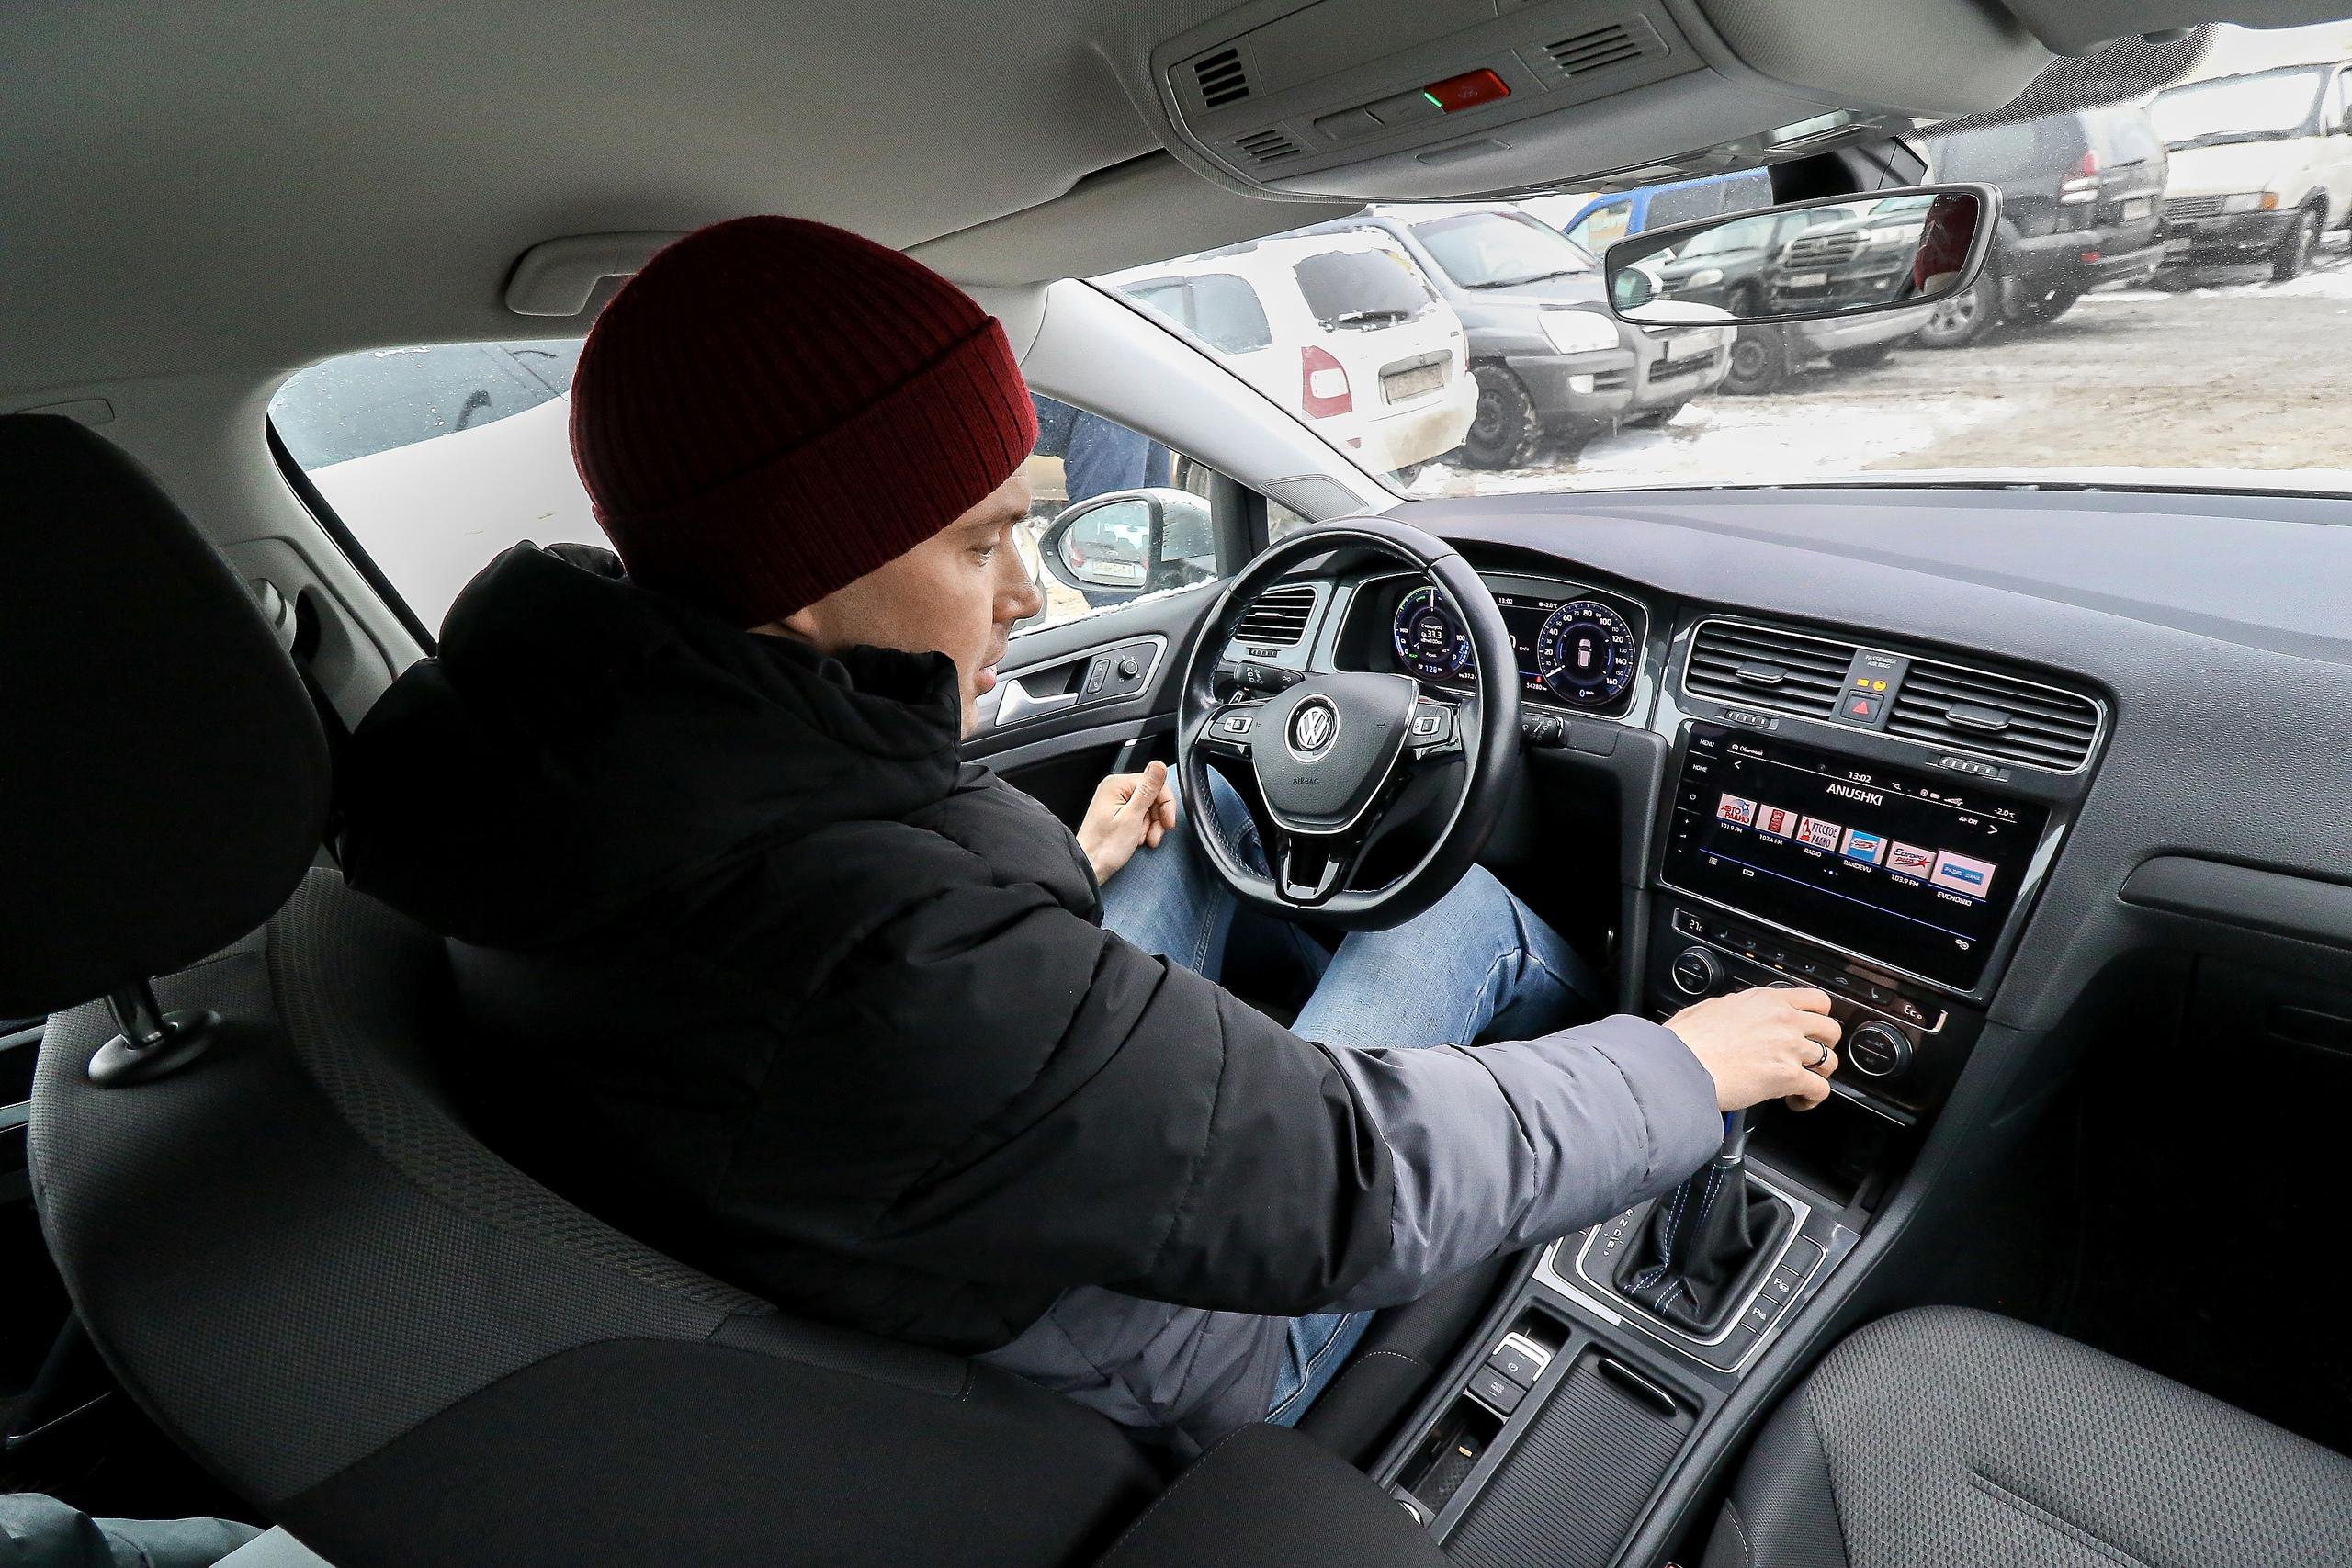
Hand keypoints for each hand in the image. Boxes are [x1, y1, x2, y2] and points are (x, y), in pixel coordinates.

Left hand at [1078, 759, 1177, 883]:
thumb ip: (1148, 790)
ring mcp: (1116, 801)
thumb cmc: (1105, 847)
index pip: (1155, 783)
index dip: (1165, 804)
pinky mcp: (1117, 813)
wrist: (1090, 867)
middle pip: (1153, 796)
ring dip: (1151, 826)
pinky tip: (1139, 839)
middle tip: (1154, 835)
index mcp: (1117, 784)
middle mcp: (1115, 788)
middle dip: (1157, 818)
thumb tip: (1159, 765)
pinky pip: (1140, 815)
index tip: (1167, 823)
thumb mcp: (1132, 817)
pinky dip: (1144, 829)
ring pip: (1149, 807)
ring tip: (1145, 840)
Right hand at [1665, 987, 1841, 1112]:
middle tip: (1810, 1056)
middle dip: (1824, 1045)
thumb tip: (1735, 1014)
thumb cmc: (1687, 1040)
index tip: (1813, 1027)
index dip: (1819, 1017)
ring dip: (1819, 1074)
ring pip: (1830, 1061)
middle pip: (1831, 1030)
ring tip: (1803, 1082)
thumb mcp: (1712, 1008)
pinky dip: (1811, 1099)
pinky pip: (1820, 1090)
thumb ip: (1735, 1008)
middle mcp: (1784, 1020)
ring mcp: (1789, 1048)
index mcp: (1766, 1000)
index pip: (1817, 1000)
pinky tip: (1797, 1102)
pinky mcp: (1789, 1077)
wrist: (1681, 1065)